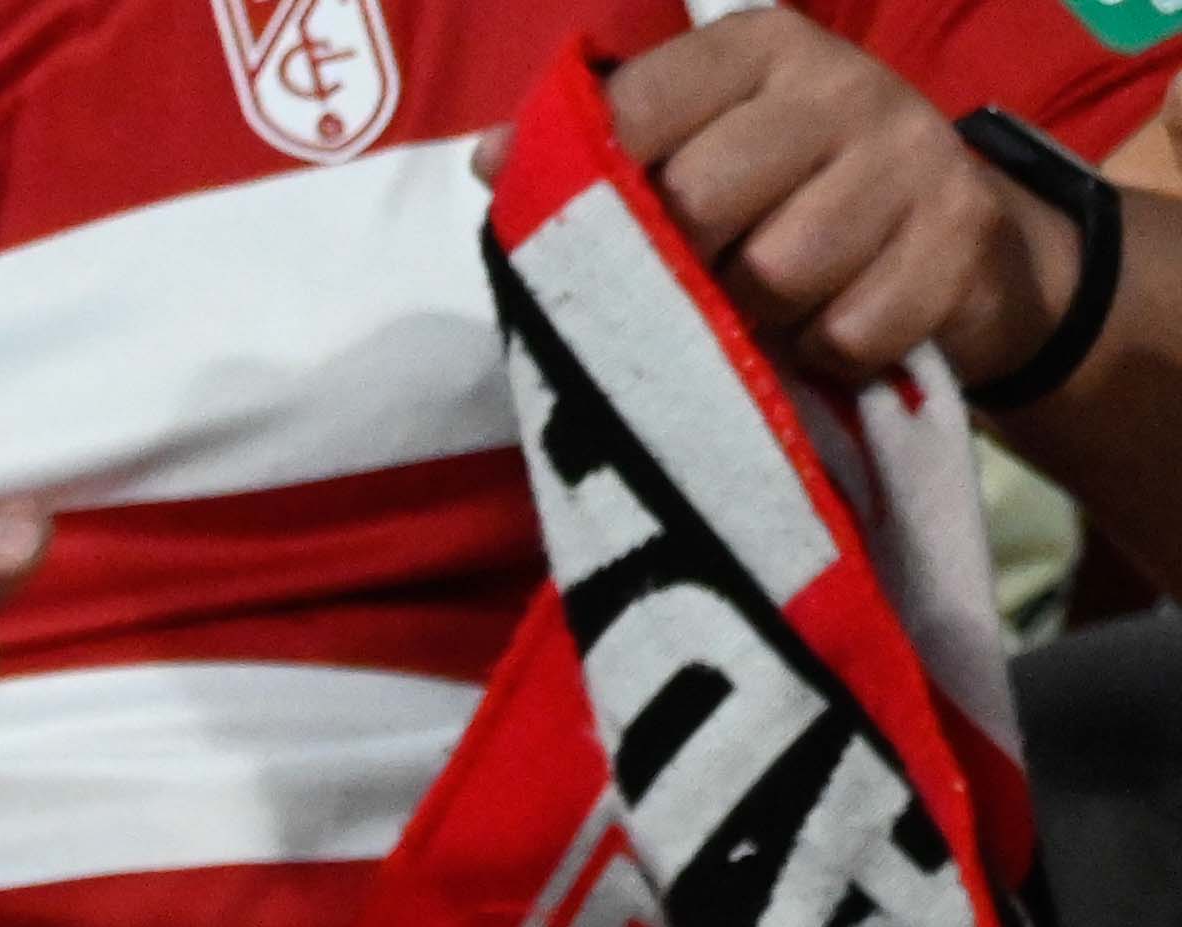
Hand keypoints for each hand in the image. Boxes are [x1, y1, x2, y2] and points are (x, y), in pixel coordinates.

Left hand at [623, 13, 1100, 394]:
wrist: (955, 250)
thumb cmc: (788, 203)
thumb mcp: (694, 159)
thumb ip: (593, 155)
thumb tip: (486, 159)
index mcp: (758, 49)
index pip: (639, 108)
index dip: (598, 191)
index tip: (597, 235)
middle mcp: (841, 83)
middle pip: (699, 199)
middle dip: (677, 268)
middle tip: (693, 288)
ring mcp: (912, 153)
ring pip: (775, 273)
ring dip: (753, 321)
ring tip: (762, 313)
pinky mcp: (962, 234)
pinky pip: (848, 330)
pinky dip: (823, 355)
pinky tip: (826, 334)